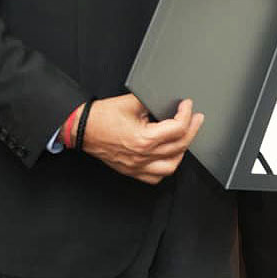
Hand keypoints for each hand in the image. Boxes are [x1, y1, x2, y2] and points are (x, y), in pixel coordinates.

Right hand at [79, 93, 202, 183]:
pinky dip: (166, 167)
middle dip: (192, 129)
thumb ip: (153, 101)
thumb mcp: (131, 102)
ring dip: (182, 151)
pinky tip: (169, 155)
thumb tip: (169, 100)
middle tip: (195, 118)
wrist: (81, 129)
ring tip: (185, 136)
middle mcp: (142, 156)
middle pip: (179, 146)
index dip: (186, 114)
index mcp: (143, 139)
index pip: (177, 128)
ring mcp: (137, 166)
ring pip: (171, 166)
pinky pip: (155, 177)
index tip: (187, 105)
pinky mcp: (131, 171)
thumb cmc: (100, 117)